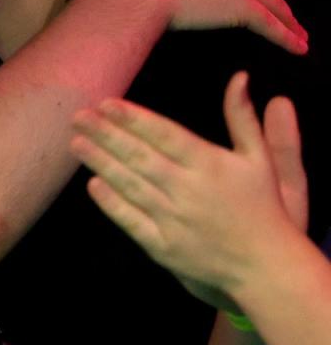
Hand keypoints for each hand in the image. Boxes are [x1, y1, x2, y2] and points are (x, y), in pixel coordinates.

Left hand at [71, 72, 306, 307]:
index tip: (106, 103)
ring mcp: (174, 220)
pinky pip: (133, 222)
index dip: (133, 118)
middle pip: (139, 157)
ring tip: (76, 143)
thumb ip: (243, 117)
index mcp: (209, 164)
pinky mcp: (165, 247)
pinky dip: (112, 204)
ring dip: (102, 163)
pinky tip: (93, 186)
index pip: (164, 135)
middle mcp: (187, 190)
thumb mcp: (260, 158)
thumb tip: (239, 77)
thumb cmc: (263, 207)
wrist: (267, 267)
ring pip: (131, 186)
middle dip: (106, 135)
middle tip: (78, 115)